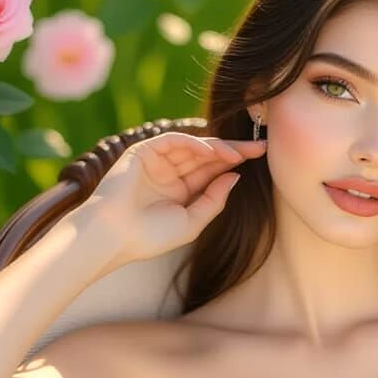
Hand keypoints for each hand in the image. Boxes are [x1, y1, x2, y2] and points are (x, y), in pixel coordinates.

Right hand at [91, 130, 267, 262]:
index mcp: (181, 191)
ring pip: (193, 147)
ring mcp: (156, 161)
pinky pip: (172, 140)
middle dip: (234, 151)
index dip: (236, 164)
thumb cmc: (150, 237)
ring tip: (240, 153)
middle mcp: (170, 173)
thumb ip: (214, 200)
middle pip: (207, 156)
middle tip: (261, 147)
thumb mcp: (192, 222)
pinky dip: (193, 143)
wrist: (114, 237)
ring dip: (217, 147)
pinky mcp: (142, 151)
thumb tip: (235, 176)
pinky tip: (212, 151)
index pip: (213, 171)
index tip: (263, 158)